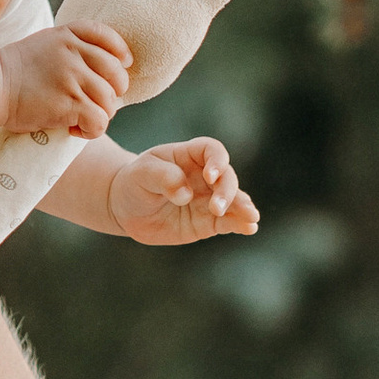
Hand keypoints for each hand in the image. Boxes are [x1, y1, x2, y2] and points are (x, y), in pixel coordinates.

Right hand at [0, 20, 133, 140]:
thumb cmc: (18, 71)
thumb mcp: (46, 44)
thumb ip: (74, 47)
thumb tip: (110, 65)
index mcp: (69, 35)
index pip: (109, 38)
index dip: (121, 55)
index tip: (119, 67)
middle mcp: (73, 53)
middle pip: (117, 74)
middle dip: (112, 93)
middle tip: (93, 102)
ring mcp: (71, 77)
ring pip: (110, 101)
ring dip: (100, 114)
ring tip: (80, 119)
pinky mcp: (67, 103)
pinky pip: (99, 121)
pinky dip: (91, 130)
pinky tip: (74, 129)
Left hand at [108, 139, 259, 247]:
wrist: (127, 208)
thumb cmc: (135, 182)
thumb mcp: (141, 173)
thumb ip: (163, 177)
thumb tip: (186, 195)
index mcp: (190, 156)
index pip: (212, 151)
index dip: (217, 161)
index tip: (210, 176)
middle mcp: (205, 176)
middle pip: (227, 177)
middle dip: (227, 192)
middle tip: (216, 208)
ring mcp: (208, 199)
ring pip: (233, 200)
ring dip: (243, 208)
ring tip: (251, 217)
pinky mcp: (207, 222)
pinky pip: (228, 222)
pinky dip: (241, 224)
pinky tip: (250, 228)